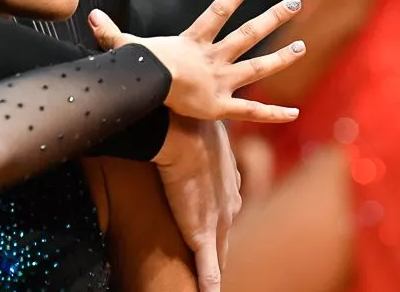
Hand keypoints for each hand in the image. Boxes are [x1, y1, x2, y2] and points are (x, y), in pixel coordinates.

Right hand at [90, 0, 304, 122]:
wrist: (147, 85)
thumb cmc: (136, 67)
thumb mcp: (126, 46)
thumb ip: (111, 33)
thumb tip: (90, 17)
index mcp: (194, 42)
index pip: (219, 11)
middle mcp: (213, 58)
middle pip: (248, 34)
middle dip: (273, 17)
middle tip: (294, 2)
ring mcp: (220, 81)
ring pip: (257, 67)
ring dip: (281, 57)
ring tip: (302, 46)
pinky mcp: (221, 107)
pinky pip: (252, 111)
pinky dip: (273, 113)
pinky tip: (296, 114)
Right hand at [154, 116, 238, 291]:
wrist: (182, 133)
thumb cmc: (183, 124)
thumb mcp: (193, 132)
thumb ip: (188, 140)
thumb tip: (170, 129)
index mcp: (227, 180)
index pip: (225, 208)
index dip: (219, 220)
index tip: (214, 227)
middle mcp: (229, 203)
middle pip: (225, 233)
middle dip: (221, 248)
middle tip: (215, 265)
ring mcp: (218, 220)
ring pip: (219, 253)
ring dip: (216, 269)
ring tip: (210, 285)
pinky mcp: (202, 233)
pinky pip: (208, 267)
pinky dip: (209, 283)